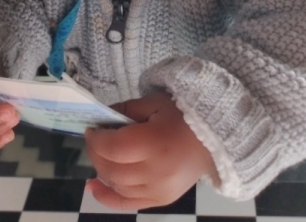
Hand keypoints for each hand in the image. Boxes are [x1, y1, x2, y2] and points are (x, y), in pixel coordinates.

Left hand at [85, 92, 216, 209]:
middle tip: (95, 139)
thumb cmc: (184, 116)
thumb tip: (102, 120)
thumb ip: (126, 110)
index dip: (96, 139)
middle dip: (96, 153)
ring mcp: (158, 191)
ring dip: (102, 170)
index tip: (91, 129)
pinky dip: (107, 197)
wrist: (214, 139)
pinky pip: (127, 204)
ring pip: (117, 186)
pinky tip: (93, 186)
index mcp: (155, 143)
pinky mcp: (161, 200)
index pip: (113, 148)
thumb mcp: (154, 103)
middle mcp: (155, 172)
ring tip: (100, 155)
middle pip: (112, 169)